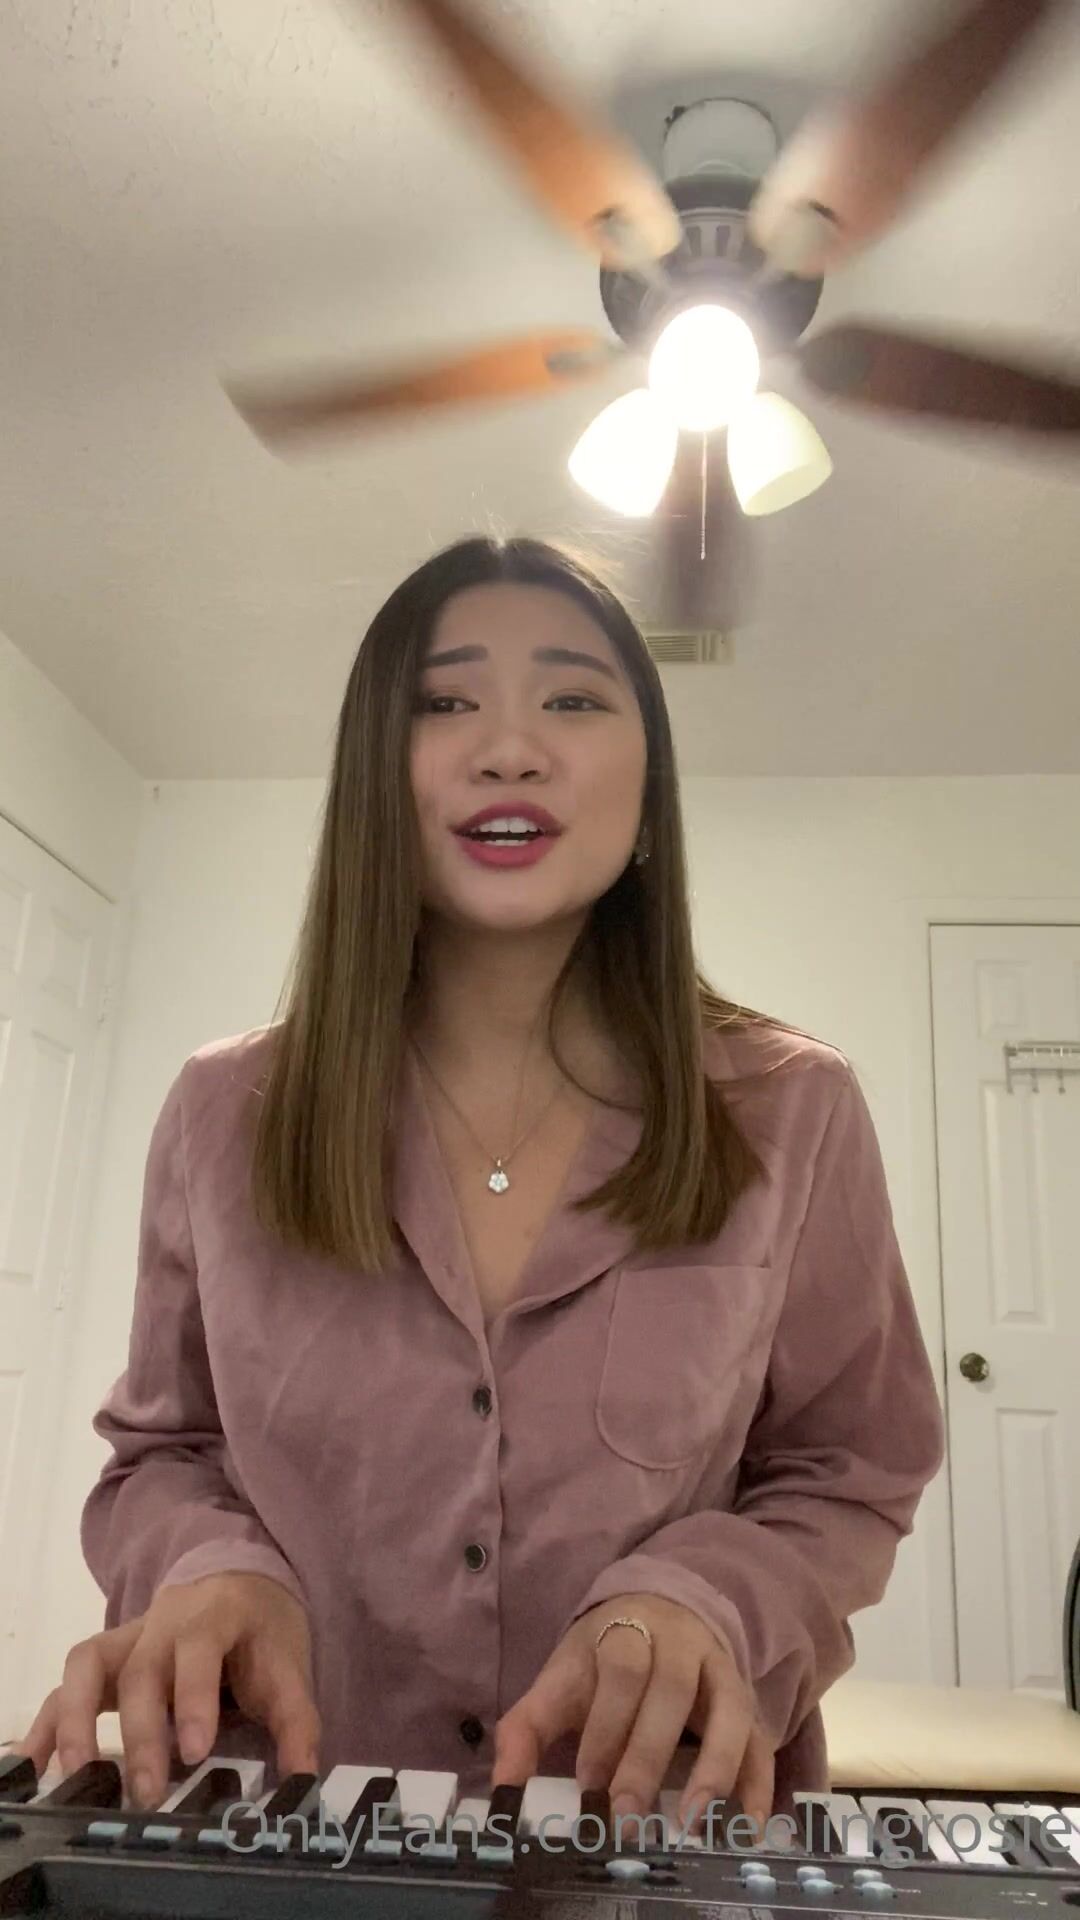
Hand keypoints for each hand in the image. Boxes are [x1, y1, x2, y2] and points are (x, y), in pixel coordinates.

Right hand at [17, 1573, 318, 1808]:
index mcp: (213, 1616)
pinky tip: (32, 1762)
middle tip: (148, 1793)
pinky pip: (67, 1684)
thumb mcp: (288, 1662)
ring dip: (78, 1721)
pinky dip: (48, 1722)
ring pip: (89, 1666)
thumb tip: (303, 1776)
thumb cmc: (261, 1628)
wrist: (235, 1579)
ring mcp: (127, 1638)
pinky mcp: (104, 1659)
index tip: (195, 1751)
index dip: (195, 1698)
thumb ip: (296, 1718)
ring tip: (76, 1777)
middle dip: (141, 1734)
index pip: (199, 1651)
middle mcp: (161, 1623)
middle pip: (141, 1671)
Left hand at [493, 1594, 772, 1835]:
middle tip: (627, 1815)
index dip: (607, 1724)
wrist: (660, 1611)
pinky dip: (757, 1783)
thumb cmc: (602, 1659)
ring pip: (727, 1711)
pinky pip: (760, 1738)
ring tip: (691, 1822)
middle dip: (647, 1756)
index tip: (588, 1782)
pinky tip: (746, 1825)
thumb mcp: (562, 1678)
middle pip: (670, 1692)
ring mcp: (720, 1671)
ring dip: (713, 1767)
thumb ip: (527, 1727)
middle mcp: (680, 1645)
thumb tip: (504, 1787)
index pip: (621, 1669)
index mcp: (626, 1631)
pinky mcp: (746, 1701)